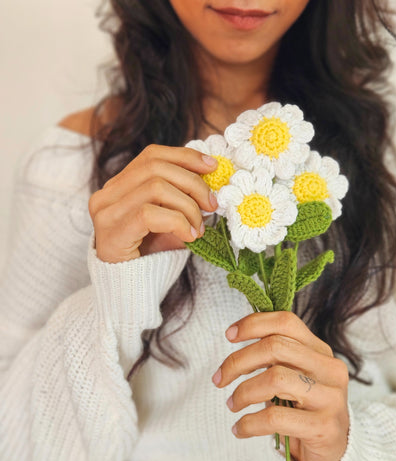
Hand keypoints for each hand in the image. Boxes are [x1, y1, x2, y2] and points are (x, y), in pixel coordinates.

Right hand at [88, 144, 217, 262]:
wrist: (130, 292)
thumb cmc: (151, 255)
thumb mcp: (169, 219)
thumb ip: (181, 197)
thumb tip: (212, 178)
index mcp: (119, 186)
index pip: (151, 155)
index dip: (185, 157)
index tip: (212, 167)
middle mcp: (106, 194)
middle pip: (155, 167)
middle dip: (193, 183)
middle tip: (212, 205)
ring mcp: (105, 213)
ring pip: (156, 187)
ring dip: (188, 207)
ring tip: (199, 228)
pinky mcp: (111, 233)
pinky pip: (150, 214)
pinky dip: (178, 222)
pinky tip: (189, 236)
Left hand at [212, 311, 349, 460]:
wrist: (333, 452)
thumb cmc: (303, 407)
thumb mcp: (292, 375)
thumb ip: (274, 356)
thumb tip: (234, 336)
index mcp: (319, 350)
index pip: (286, 322)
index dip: (253, 324)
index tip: (228, 335)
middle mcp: (329, 368)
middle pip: (275, 347)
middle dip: (238, 361)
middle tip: (219, 378)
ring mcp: (330, 397)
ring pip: (275, 379)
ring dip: (243, 392)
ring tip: (232, 404)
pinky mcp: (324, 426)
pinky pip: (275, 418)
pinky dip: (249, 423)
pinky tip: (239, 428)